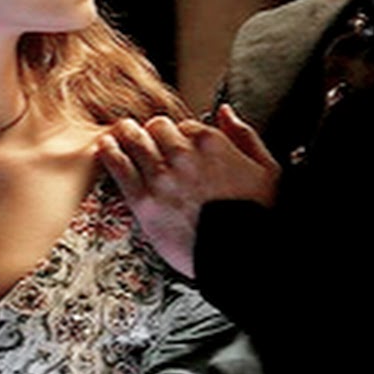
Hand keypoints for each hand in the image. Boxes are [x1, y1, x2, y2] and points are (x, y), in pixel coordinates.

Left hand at [96, 105, 279, 276]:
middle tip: (147, 137)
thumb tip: (225, 112)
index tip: (177, 143)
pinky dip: (110, 153)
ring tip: (121, 134)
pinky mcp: (145, 202)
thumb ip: (244, 135)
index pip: (184, 124)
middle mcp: (184, 156)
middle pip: (156, 127)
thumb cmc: (259, 219)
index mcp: (213, 144)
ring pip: (134, 140)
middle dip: (153, 132)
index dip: (180, 134)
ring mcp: (162, 178)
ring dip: (127, 134)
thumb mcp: (268, 169)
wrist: (245, 260)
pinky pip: (119, 167)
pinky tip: (106, 148)